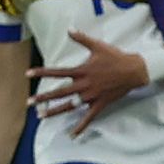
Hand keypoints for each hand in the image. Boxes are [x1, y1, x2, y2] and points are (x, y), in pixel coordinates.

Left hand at [33, 36, 152, 121]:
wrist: (135, 70)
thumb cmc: (115, 57)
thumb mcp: (98, 46)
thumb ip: (81, 38)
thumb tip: (69, 28)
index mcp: (81, 71)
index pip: (57, 72)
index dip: (42, 73)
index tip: (28, 74)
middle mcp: (84, 85)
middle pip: (60, 92)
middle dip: (43, 98)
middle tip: (29, 102)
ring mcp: (92, 96)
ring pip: (70, 106)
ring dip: (54, 111)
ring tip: (40, 116)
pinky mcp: (100, 104)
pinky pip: (89, 117)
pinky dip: (81, 126)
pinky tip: (72, 134)